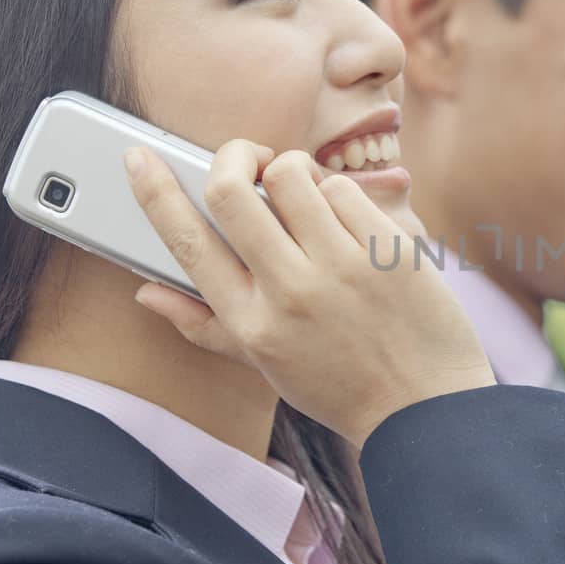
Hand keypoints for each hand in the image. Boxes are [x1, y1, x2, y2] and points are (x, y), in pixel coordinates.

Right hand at [125, 140, 496, 447]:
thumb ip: (203, 324)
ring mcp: (342, 268)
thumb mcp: (265, 365)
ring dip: (290, 171)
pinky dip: (337, 196)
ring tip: (303, 196)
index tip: (139, 158)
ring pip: (292, 174)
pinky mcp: (387, 251)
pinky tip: (346, 225)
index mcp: (250, 322)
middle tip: (244, 158)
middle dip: (230, 156)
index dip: (154, 192)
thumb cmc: (340, 384)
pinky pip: (344, 190)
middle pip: (231, 190)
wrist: (425, 408)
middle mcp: (289, 292)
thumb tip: (146, 291)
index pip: (186, 242)